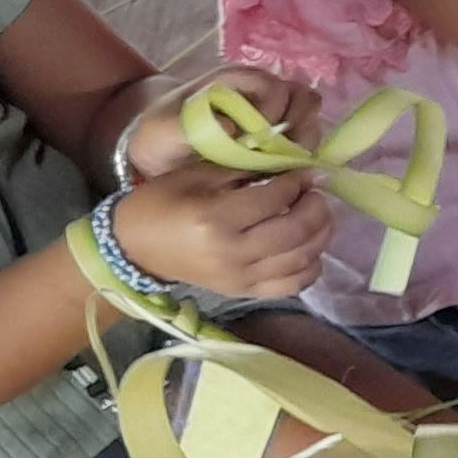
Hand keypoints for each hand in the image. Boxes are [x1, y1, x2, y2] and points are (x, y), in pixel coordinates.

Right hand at [111, 157, 335, 299]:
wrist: (135, 247)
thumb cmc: (163, 203)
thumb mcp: (198, 175)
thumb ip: (245, 169)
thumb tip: (290, 165)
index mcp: (216, 219)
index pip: (275, 199)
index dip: (299, 182)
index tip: (308, 171)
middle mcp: (232, 252)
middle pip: (295, 231)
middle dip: (316, 208)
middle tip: (316, 192)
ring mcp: (240, 278)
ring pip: (301, 260)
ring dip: (321, 235)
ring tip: (320, 215)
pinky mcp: (243, 293)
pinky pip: (291, 286)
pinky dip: (310, 268)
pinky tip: (311, 248)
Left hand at [121, 64, 324, 180]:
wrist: (156, 147)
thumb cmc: (160, 135)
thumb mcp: (163, 132)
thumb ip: (191, 129)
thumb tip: (233, 129)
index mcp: (236, 80)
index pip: (276, 89)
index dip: (274, 116)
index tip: (255, 143)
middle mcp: (260, 89)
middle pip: (303, 99)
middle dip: (297, 129)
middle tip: (278, 158)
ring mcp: (273, 109)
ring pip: (309, 116)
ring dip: (302, 141)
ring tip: (280, 166)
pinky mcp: (277, 131)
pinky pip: (304, 135)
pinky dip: (300, 151)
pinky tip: (281, 169)